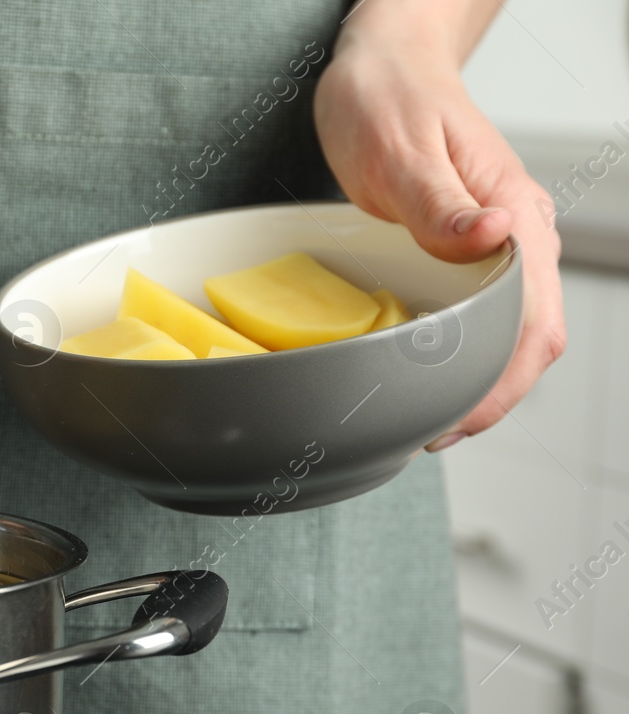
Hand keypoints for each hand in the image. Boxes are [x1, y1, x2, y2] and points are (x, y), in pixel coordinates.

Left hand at [313, 25, 564, 449]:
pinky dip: (460, 356)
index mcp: (513, 216)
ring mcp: (496, 247)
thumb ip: (441, 203)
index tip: (454, 422)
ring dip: (476, 383)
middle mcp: (517, 237)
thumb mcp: (401, 149)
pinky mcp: (467, 252)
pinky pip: (481, 316)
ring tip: (425, 424)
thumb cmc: (389, 101)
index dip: (500, 384)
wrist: (385, 69)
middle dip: (489, 398)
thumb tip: (494, 236)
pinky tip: (423, 378)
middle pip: (530, 341)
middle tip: (429, 439)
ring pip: (509, 334)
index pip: (533, 322)